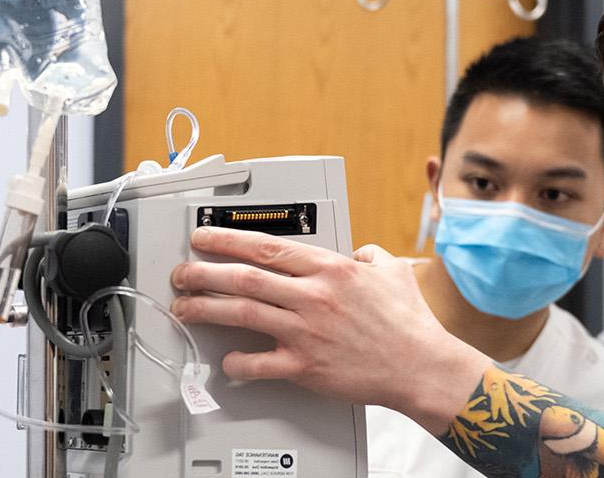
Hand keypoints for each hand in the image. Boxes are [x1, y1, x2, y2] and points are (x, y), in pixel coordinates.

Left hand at [169, 227, 490, 432]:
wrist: (420, 366)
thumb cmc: (409, 323)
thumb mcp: (392, 270)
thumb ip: (368, 254)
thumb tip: (358, 251)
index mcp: (330, 269)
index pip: (267, 246)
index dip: (228, 239)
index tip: (206, 237)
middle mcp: (314, 297)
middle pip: (244, 278)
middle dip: (204, 273)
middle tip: (183, 272)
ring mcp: (306, 332)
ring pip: (243, 314)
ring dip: (207, 309)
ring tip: (184, 308)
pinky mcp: (306, 366)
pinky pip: (260, 363)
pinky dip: (238, 362)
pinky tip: (226, 360)